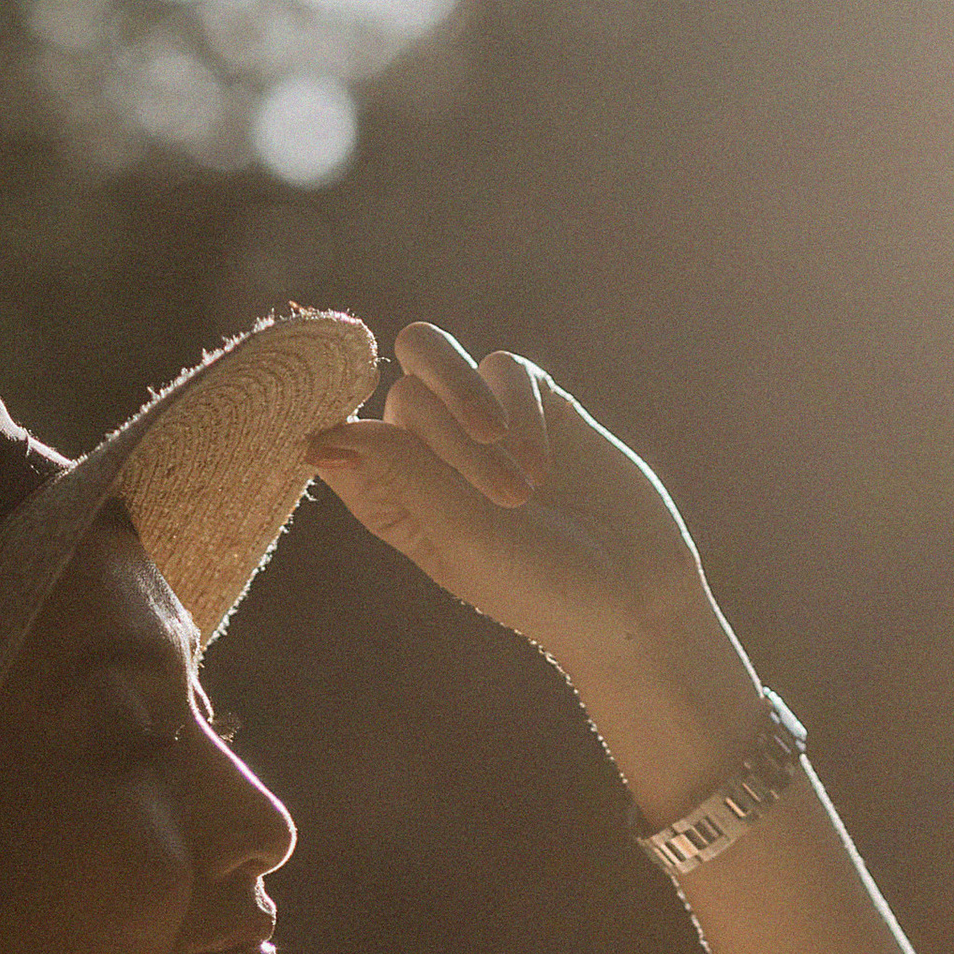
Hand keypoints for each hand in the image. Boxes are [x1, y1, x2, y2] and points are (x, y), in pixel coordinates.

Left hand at [305, 324, 742, 701]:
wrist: (633, 593)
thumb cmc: (535, 584)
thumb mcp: (458, 535)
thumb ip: (396, 473)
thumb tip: (320, 435)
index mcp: (392, 497)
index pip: (344, 436)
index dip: (351, 425)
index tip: (392, 459)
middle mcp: (430, 455)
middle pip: (399, 391)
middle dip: (446, 436)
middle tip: (505, 499)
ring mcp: (482, 424)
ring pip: (438, 360)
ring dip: (469, 401)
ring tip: (516, 467)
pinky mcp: (536, 403)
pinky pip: (506, 367)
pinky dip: (522, 410)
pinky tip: (546, 465)